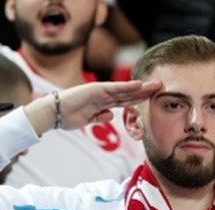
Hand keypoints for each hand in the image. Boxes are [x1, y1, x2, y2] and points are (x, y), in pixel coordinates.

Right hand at [23, 79, 161, 135]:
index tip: (154, 97)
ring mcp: (100, 91)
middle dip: (145, 90)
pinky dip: (127, 87)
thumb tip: (110, 115)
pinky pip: (114, 88)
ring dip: (141, 87)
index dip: (140, 98)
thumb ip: (100, 117)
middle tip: (161, 86)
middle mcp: (104, 95)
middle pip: (129, 93)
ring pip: (125, 90)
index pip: (126, 100)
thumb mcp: (89, 120)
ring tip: (155, 85)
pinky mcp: (95, 89)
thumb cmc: (68, 116)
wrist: (53, 114)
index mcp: (104, 103)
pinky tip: (139, 85)